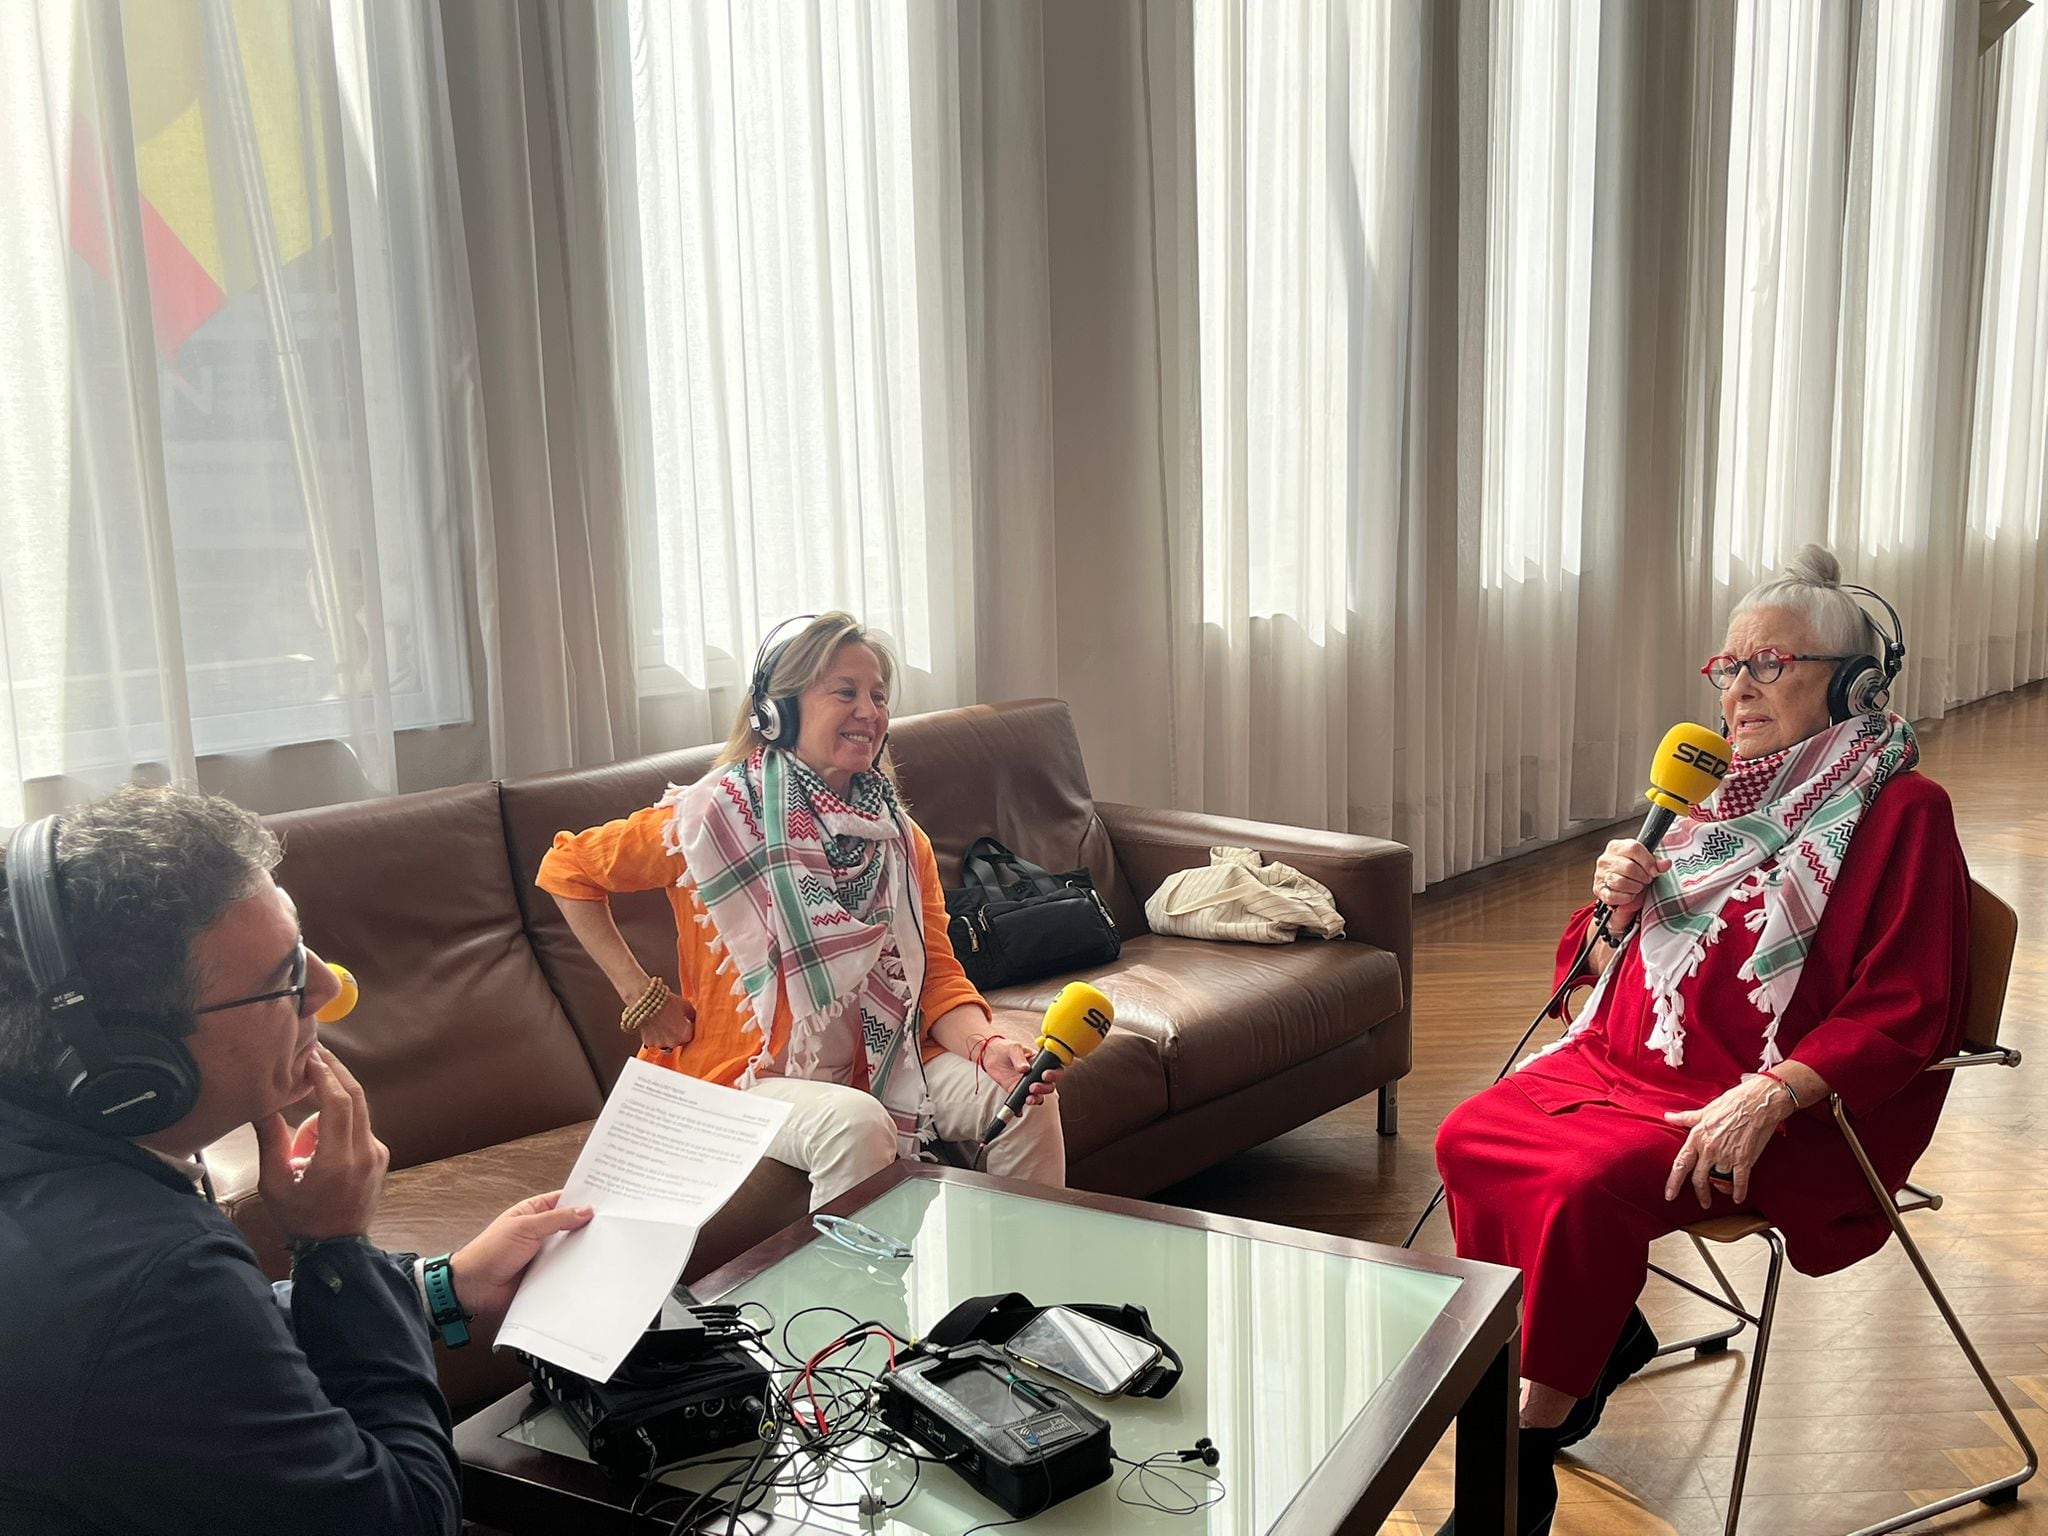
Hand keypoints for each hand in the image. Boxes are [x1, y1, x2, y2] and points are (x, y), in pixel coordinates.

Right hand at [255, 1045, 388, 1243]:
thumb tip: (260, 1102)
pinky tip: (318, 1146)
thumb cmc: (299, 1218)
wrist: (336, 1248)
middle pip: (355, 1096)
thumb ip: (270, 1140)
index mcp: (337, 1159)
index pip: (338, 1103)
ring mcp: (377, 1153)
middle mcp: (365, 1152)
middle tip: (316, 1052)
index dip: (325, 1075)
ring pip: (356, 1112)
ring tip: (304, 1132)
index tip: (310, 1055)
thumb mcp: (273, 1183)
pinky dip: (339, 1124)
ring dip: (331, 1106)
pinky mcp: (381, 1156)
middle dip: (335, 1071)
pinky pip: (359, 1128)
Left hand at [448, 1190, 595, 1323]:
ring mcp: (543, 1254)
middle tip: (612, 1223)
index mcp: (533, 1212)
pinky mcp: (545, 1275)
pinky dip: (575, 1270)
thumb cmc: (490, 1251)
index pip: (564, 1200)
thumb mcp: (526, 1227)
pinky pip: (565, 1270)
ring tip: (606, 1245)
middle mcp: (540, 1232)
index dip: (583, 1198)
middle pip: (571, 1225)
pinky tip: (590, 1269)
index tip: (607, 1198)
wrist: (473, 1287)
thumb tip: (585, 1210)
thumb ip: (557, 1219)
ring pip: (570, 1248)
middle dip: (587, 1225)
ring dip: (582, 1249)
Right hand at [638, 992, 696, 1050]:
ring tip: (661, 1023)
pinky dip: (653, 1036)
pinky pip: (653, 1041)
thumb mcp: (687, 1006)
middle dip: (675, 1033)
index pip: (689, 1035)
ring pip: (664, 1043)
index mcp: (686, 1036)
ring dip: (664, 1036)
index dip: (686, 1028)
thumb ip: (692, 1016)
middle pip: (677, 1041)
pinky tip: (653, 1026)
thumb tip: (693, 1020)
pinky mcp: (649, 1042)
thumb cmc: (668, 1002)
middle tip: (671, 1022)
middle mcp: (674, 1043)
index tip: (683, 1021)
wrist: (648, 1001)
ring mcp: (660, 1044)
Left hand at [976, 1036, 1061, 1105]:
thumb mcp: (1013, 1048)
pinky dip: (1020, 1108)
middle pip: (1049, 1086)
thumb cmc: (1005, 1048)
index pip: (1055, 1069)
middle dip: (1044, 1089)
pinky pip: (1021, 1102)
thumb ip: (1019, 1058)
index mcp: (1040, 1062)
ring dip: (1036, 1099)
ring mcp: (1027, 1084)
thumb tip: (1024, 1069)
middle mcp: (1036, 1075)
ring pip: (1038, 1096)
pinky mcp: (1016, 1091)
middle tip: (1033, 1087)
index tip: (1045, 1075)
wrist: (989, 1054)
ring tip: (1028, 1098)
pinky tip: (1018, 1109)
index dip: (1055, 1074)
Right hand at [1593, 839, 1670, 930]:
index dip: (1647, 861)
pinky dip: (1626, 897)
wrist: (1619, 886)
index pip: (1633, 848)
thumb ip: (1656, 862)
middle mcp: (1606, 859)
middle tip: (1646, 880)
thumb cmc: (1633, 871)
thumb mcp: (1645, 862)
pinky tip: (1630, 894)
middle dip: (1642, 877)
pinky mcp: (1599, 889)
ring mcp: (1600, 874)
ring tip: (1638, 887)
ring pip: (1620, 882)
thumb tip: (1666, 863)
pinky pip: (1614, 896)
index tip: (1654, 871)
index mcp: (1616, 847)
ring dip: (1634, 887)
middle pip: (1628, 867)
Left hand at [1663, 1076, 1794, 1206]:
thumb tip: (1669, 1117)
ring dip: (1721, 1188)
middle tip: (1703, 1201)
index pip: (1680, 1164)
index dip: (1673, 1182)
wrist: (1758, 1102)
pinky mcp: (1744, 1159)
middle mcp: (1709, 1149)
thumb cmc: (1732, 1103)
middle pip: (1699, 1179)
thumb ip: (1686, 1118)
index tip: (1670, 1195)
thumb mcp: (1705, 1111)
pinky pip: (1739, 1182)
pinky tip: (1738, 1198)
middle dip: (1701, 1193)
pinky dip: (1739, 1192)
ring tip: (1724, 1190)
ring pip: (1719, 1181)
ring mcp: (1727, 1156)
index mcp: (1697, 1137)